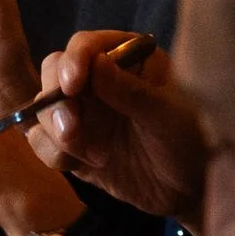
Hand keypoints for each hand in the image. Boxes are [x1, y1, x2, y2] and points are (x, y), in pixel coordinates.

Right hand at [34, 32, 208, 223]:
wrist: (189, 190)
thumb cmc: (192, 142)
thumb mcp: (170, 117)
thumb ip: (133, 93)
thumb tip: (96, 63)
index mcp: (128, 58)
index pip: (86, 45)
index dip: (73, 61)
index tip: (73, 86)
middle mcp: (99, 79)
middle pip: (54, 71)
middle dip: (56, 101)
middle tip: (72, 131)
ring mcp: (84, 111)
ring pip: (43, 107)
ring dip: (55, 131)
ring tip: (92, 156)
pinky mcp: (72, 144)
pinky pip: (42, 140)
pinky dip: (52, 153)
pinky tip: (80, 166)